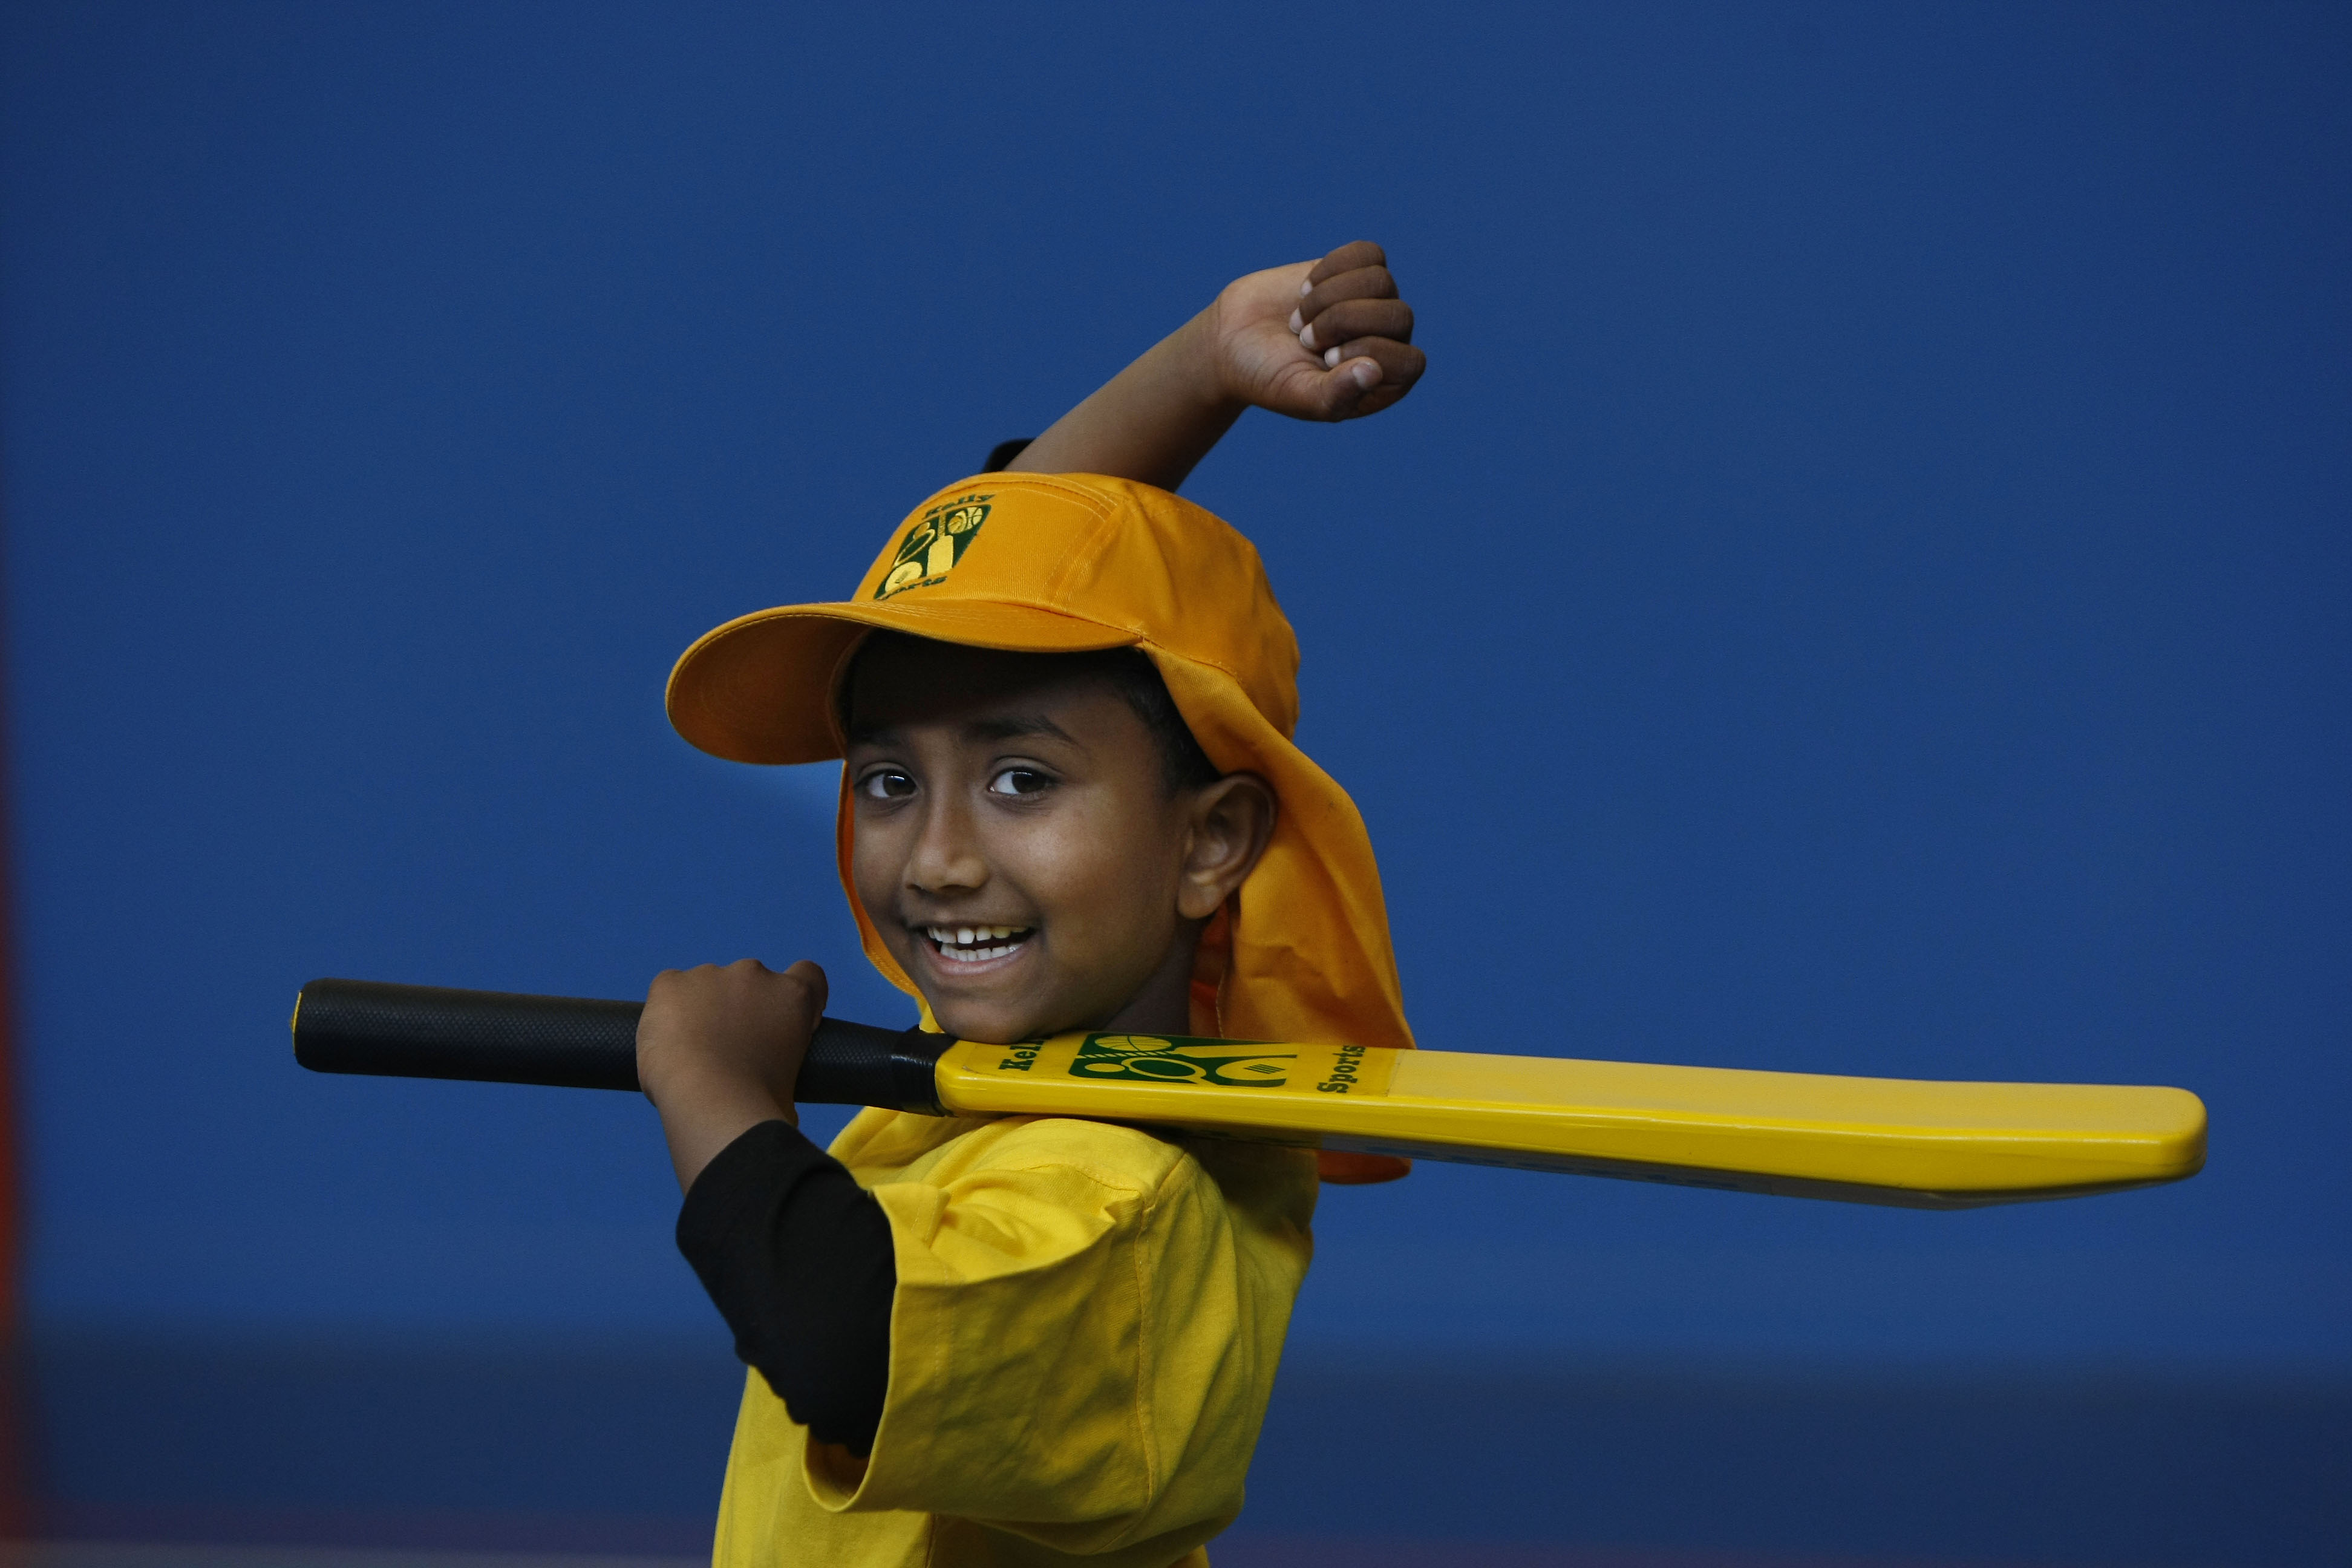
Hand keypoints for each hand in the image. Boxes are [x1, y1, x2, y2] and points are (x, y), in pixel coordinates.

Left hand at [637, 957, 826, 1190]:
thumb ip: (784, 1071)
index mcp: (794, 997)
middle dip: (740, 1009)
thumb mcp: (792, 1088)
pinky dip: (667, 1010)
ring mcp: (711, 975)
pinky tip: (667, 1041)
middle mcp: (756, 975)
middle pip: (750, 982)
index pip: (807, 975)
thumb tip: (776, 1098)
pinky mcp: (671, 983)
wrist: (709, 1101)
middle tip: (728, 1051)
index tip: (781, 1021)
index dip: (794, 997)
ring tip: (692, 1055)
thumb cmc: (759, 1107)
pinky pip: (669, 989)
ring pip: (706, 986)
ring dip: (703, 1010)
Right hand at [1206, 241, 1424, 422]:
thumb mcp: (1299, 396)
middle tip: (1305, 339)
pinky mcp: (1353, 272)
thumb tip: (1374, 371)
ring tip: (1300, 319)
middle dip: (1343, 321)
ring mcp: (1373, 303)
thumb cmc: (1268, 378)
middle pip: (1398, 315)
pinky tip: (1306, 289)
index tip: (1325, 358)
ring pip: (1381, 280)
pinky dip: (1332, 268)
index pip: (1411, 361)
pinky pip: (1368, 253)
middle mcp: (1388, 341)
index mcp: (1385, 382)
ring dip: (1329, 297)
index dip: (1369, 351)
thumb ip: (1336, 394)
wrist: (1233, 342)